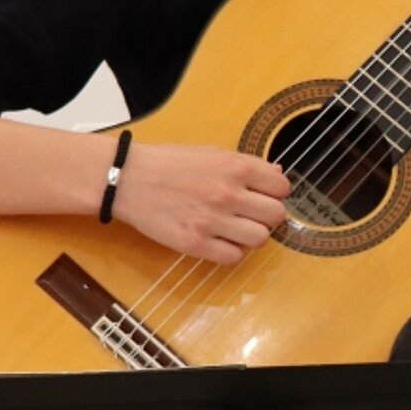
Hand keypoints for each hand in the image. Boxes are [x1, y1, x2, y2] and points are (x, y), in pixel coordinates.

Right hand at [115, 142, 290, 262]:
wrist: (128, 179)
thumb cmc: (168, 163)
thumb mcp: (211, 152)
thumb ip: (245, 164)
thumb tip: (277, 174)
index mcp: (235, 167)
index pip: (282, 187)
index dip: (275, 192)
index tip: (263, 195)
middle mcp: (228, 193)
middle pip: (276, 215)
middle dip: (268, 216)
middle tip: (252, 215)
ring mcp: (212, 220)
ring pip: (260, 239)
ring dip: (251, 236)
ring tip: (235, 229)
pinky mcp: (195, 243)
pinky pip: (234, 257)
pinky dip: (230, 252)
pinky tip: (219, 241)